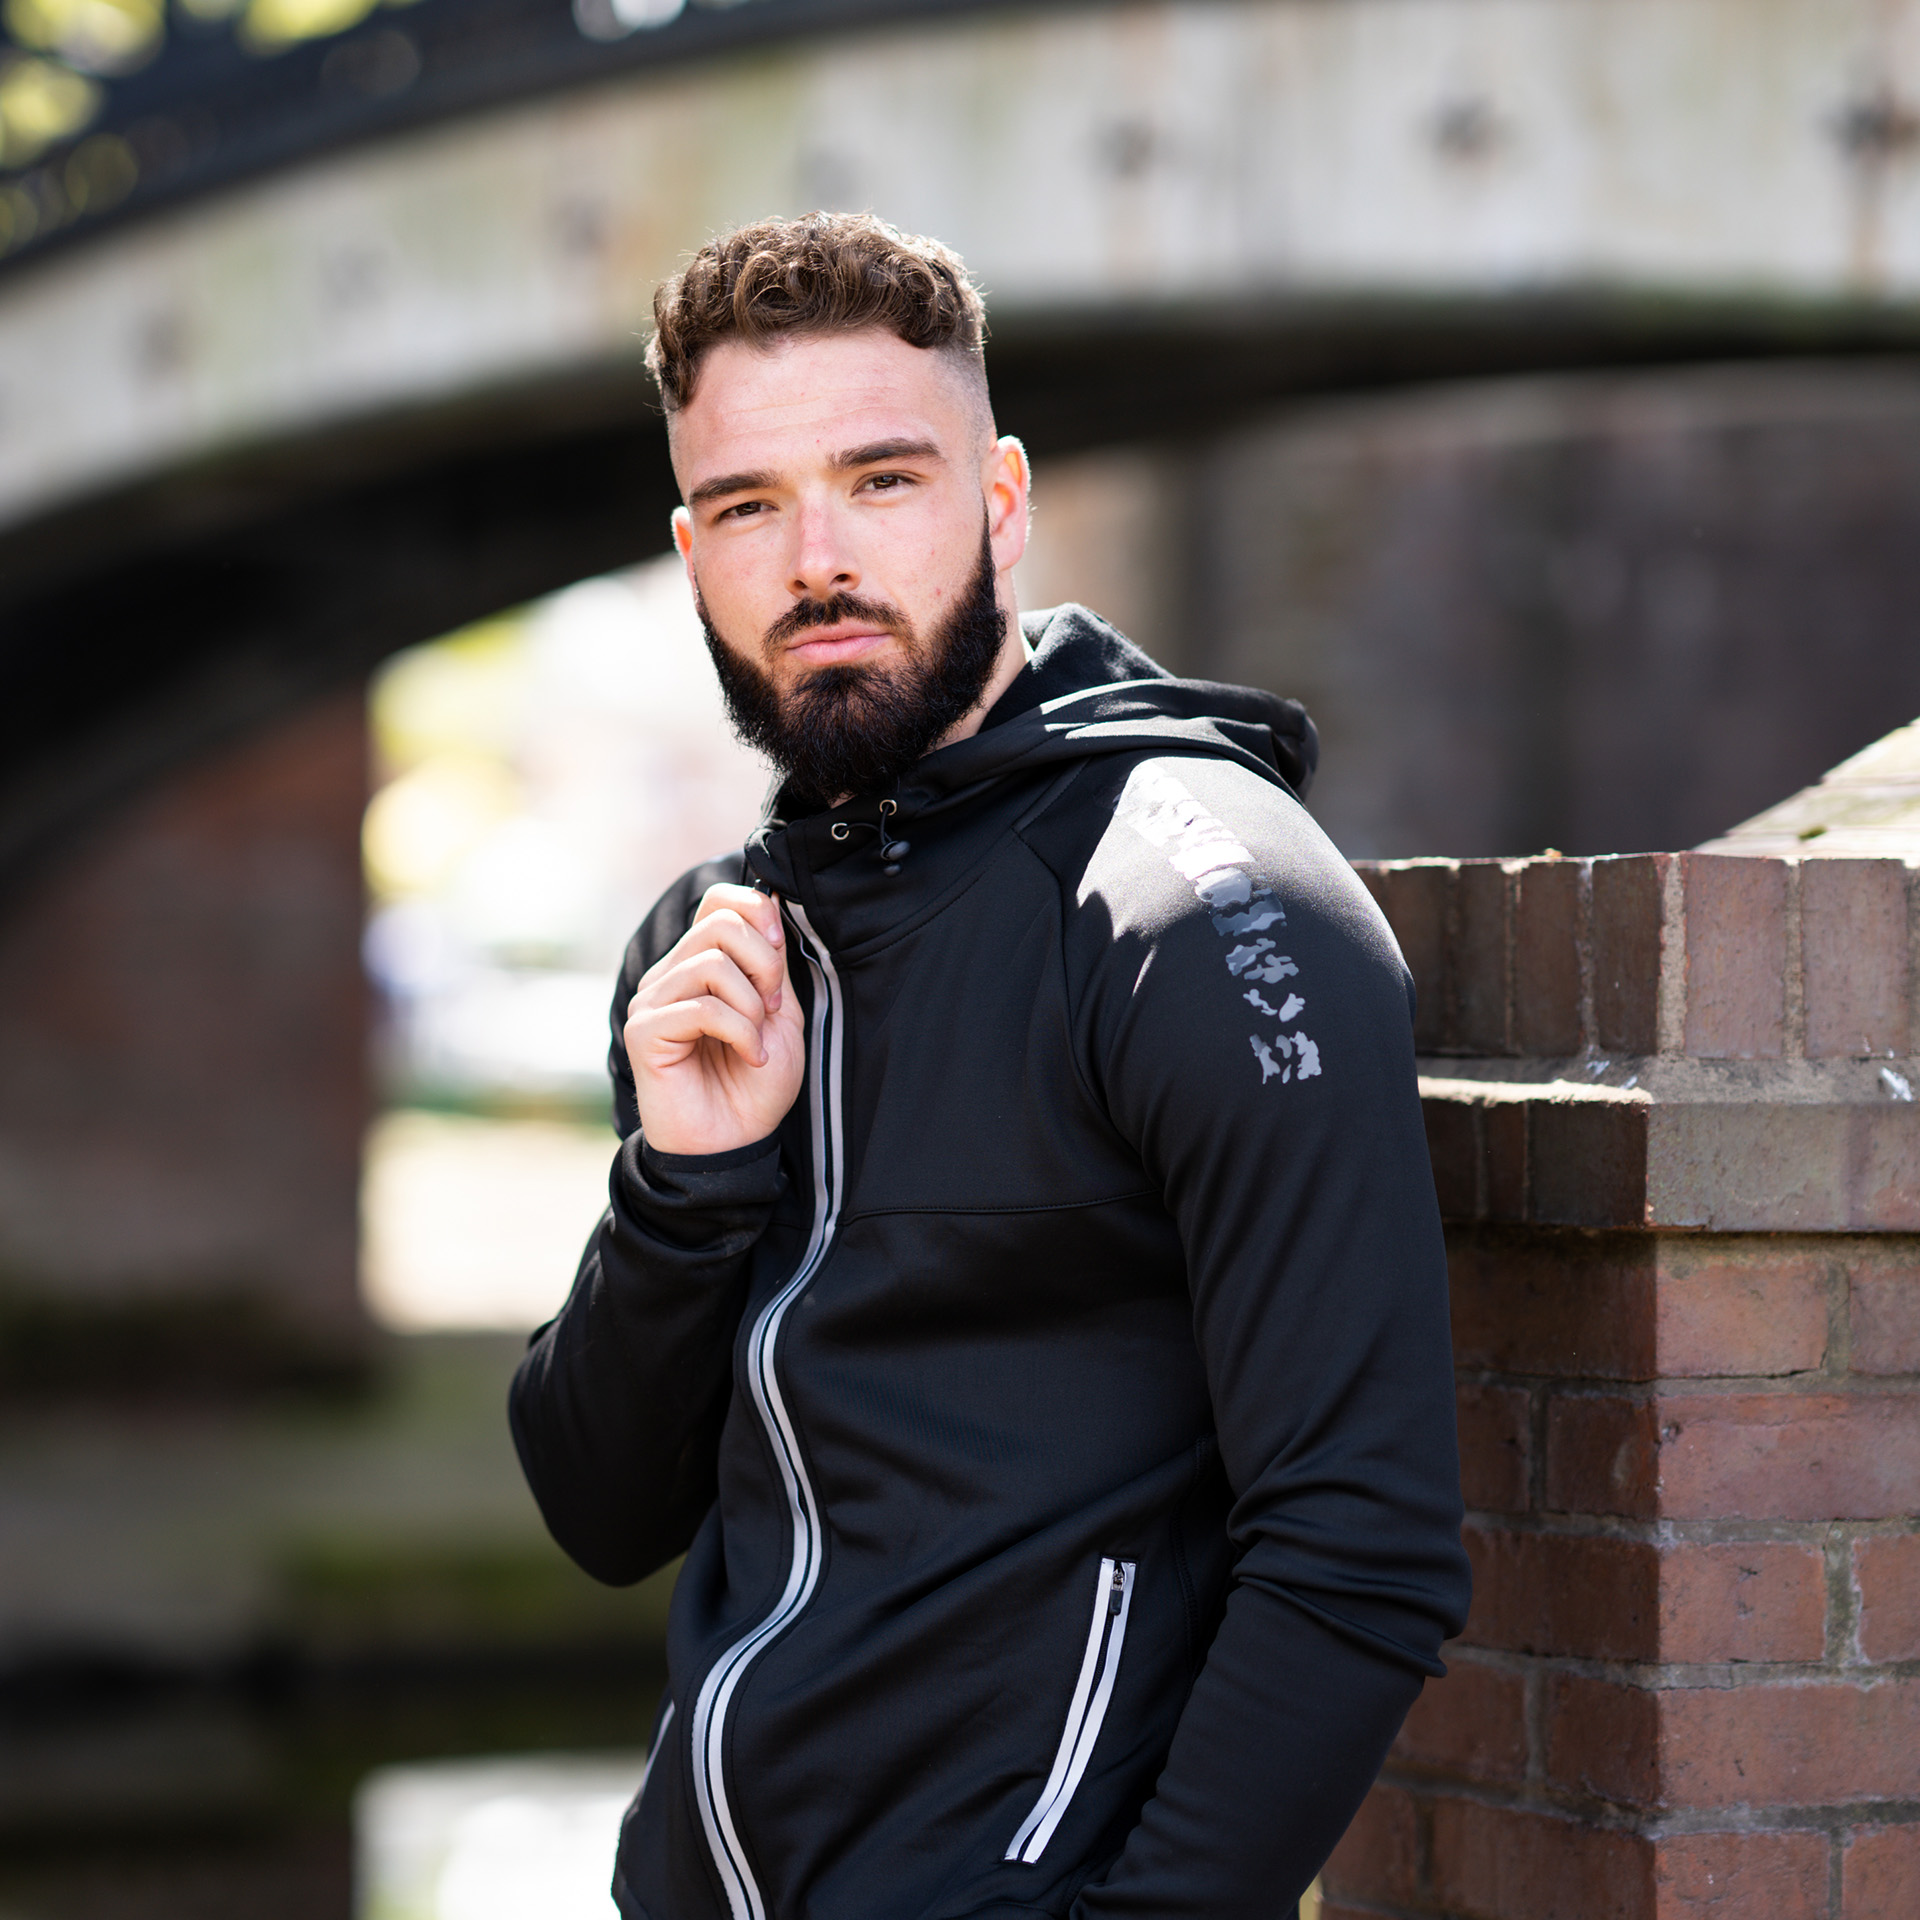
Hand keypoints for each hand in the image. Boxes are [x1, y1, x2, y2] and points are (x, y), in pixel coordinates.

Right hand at [623, 885, 805, 1155]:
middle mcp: (670, 975)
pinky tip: (750, 1056)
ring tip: (758, 1040)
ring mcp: (652, 1001)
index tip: (780, 952)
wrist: (734, 1145)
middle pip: (719, 924)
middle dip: (765, 963)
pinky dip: (740, 1031)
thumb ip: (771, 962)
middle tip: (773, 1009)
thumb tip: (767, 901)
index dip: (757, 912)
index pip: (718, 901)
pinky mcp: (643, 1032)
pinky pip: (700, 1007)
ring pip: (710, 963)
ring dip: (751, 1005)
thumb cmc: (756, 1085)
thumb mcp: (779, 1014)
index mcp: (700, 964)